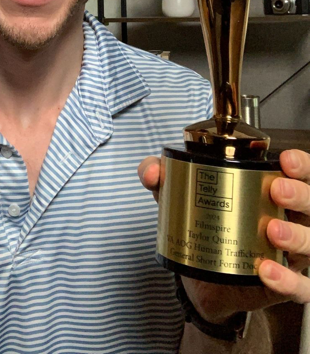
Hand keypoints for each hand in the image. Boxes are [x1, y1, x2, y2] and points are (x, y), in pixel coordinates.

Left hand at [138, 150, 309, 323]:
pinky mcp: (283, 285)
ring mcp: (290, 254)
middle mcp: (289, 220)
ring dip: (296, 235)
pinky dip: (287, 280)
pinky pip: (300, 287)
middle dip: (300, 194)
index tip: (286, 159)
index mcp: (272, 191)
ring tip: (271, 229)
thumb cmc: (204, 225)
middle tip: (276, 190)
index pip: (302, 174)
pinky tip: (265, 269)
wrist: (201, 277)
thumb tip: (152, 171)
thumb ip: (164, 178)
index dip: (302, 165)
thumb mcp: (181, 196)